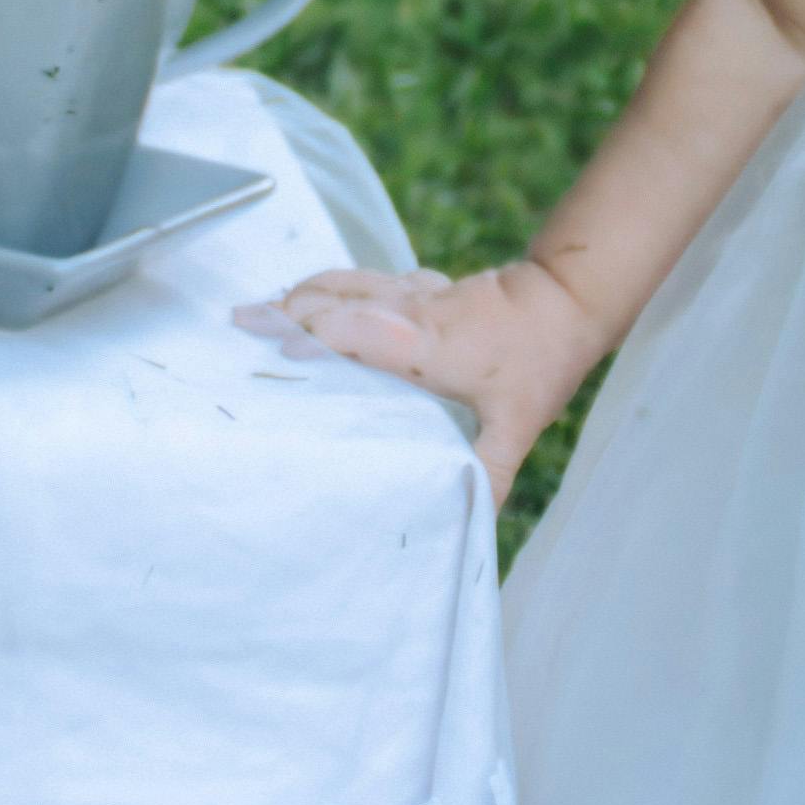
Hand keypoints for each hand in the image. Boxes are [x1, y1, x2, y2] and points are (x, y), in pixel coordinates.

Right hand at [236, 258, 608, 496]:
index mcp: (427, 345)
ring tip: (259, 307)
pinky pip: (364, 280)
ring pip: (346, 282)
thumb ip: (492, 473)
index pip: (360, 332)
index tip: (276, 346)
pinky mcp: (421, 287)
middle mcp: (411, 313)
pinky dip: (329, 285)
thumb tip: (477, 524)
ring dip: (300, 292)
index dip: (317, 336)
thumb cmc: (541, 361)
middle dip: (285, 309)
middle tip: (238, 322)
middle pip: (337, 299)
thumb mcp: (519, 424)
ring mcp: (414, 294)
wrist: (567, 299)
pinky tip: (312, 294)